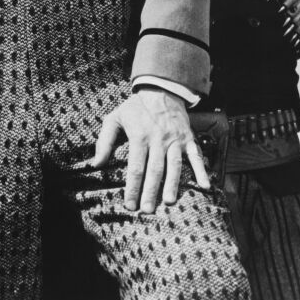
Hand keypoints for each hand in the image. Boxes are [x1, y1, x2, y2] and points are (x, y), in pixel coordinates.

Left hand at [91, 88, 209, 212]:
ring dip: (172, 184)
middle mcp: (158, 139)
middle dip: (150, 192)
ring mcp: (175, 139)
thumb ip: (104, 142)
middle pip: (154, 170)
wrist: (160, 89)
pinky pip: (196, 156)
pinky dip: (201, 170)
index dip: (132, 188)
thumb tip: (95, 164)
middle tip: (147, 210)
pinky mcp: (188, 138)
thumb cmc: (135, 108)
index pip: (135, 167)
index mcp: (139, 136)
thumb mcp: (114, 118)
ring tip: (168, 201)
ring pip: (174, 165)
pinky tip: (205, 185)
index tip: (129, 205)